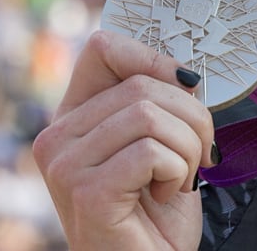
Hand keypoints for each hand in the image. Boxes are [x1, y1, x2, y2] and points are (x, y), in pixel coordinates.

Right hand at [33, 30, 216, 250]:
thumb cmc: (158, 210)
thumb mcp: (162, 140)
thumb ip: (160, 100)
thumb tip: (186, 71)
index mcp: (73, 117)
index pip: (104, 47)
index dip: (154, 58)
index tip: (188, 86)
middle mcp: (56, 137)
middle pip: (142, 84)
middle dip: (192, 116)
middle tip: (200, 151)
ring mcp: (64, 166)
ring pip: (150, 115)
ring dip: (187, 147)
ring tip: (180, 176)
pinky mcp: (86, 192)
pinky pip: (151, 151)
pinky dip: (178, 171)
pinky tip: (165, 194)